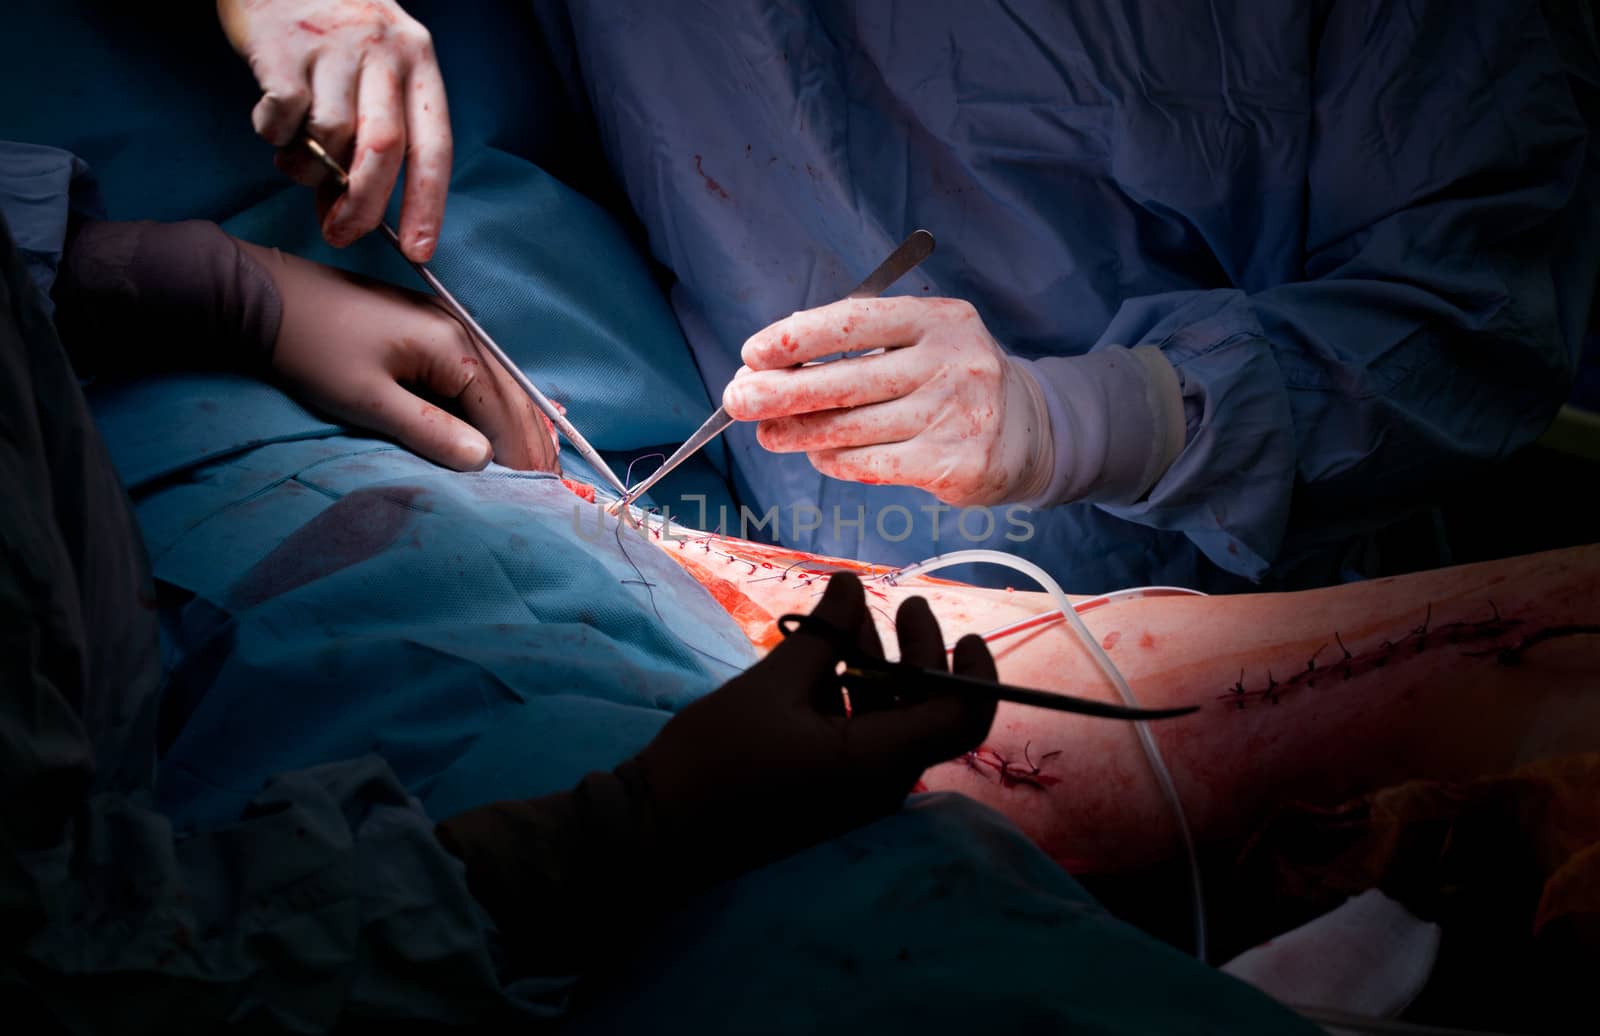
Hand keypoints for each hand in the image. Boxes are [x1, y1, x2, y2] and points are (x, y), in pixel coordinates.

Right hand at [216, 0, 451, 260]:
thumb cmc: (333, 32)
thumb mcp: (372, 69)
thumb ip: (370, 136)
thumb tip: (347, 214)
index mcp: (418, 60)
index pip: (433, 147)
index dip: (428, 205)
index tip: (418, 250)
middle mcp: (382, 51)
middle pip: (384, 149)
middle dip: (364, 206)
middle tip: (341, 233)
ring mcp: (332, 46)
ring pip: (330, 137)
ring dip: (308, 167)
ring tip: (295, 156)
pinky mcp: (281, 46)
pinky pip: (283, 117)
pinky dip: (274, 135)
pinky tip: (273, 123)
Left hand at [236, 239, 558, 471]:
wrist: (261, 295)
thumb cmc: (311, 350)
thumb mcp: (367, 399)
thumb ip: (428, 430)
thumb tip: (483, 461)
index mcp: (450, 346)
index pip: (503, 411)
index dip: (521, 454)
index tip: (539, 494)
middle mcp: (457, 331)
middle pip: (511, 394)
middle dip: (533, 440)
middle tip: (552, 485)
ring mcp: (442, 325)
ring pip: (497, 383)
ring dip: (518, 424)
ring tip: (536, 463)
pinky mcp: (422, 329)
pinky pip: (475, 375)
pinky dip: (494, 406)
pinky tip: (500, 427)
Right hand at [631, 572, 997, 878]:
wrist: (655, 831)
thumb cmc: (717, 758)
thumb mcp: (773, 684)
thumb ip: (823, 634)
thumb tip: (852, 585)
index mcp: (878, 761)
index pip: (961, 718)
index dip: (974, 672)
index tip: (963, 629)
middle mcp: (879, 783)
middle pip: (925, 711)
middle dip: (919, 654)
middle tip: (902, 605)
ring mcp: (852, 791)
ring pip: (888, 720)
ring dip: (878, 667)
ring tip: (848, 619)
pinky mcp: (825, 791)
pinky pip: (858, 737)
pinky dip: (849, 695)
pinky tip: (819, 659)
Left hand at [722, 297, 1053, 505]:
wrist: (1029, 431)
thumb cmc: (950, 381)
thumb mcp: (920, 345)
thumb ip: (859, 351)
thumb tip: (770, 370)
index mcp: (938, 319)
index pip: (855, 321)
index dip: (798, 337)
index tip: (753, 353)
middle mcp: (952, 363)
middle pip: (847, 380)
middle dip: (781, 392)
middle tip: (736, 401)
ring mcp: (956, 415)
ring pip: (853, 428)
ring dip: (799, 434)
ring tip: (767, 434)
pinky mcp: (955, 463)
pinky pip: (872, 464)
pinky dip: (836, 461)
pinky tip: (818, 456)